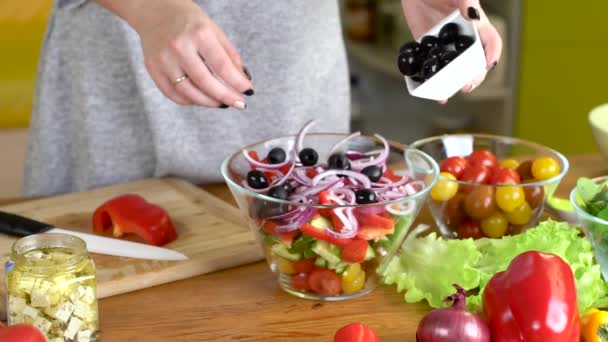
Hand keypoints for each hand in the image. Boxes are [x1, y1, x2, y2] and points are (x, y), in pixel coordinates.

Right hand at [131, 0, 252, 108]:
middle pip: (205, 82)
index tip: (248, 91)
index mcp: (198, 34)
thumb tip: (243, 82)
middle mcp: (179, 47)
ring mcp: (163, 59)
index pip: (222, 66)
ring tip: (222, 103)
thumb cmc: (189, 21)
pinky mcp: (152, 69)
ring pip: (188, 93)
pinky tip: (202, 99)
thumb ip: (230, 56)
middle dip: (225, 97)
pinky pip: (173, 94)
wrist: (155, 11)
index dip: (237, 82)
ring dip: (209, 102)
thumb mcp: (215, 31)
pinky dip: (190, 101)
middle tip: (239, 104)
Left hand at [402, 0, 501, 97]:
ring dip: (455, 83)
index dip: (493, 54)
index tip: (487, 64)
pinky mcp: (428, 46)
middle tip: (466, 85)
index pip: (491, 42)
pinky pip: (433, 66)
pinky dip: (434, 82)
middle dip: (474, 76)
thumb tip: (473, 15)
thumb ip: (466, 1)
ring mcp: (446, 43)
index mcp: (475, 24)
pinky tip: (436, 95)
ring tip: (449, 93)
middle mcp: (463, 37)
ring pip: (455, 68)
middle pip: (474, 62)